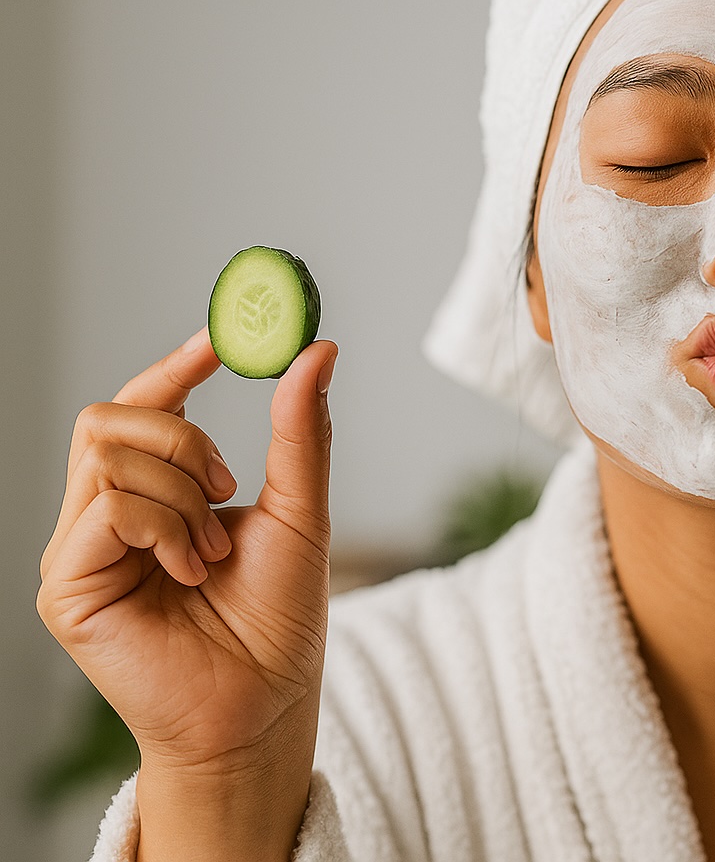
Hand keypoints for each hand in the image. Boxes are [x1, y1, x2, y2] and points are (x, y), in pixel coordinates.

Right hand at [38, 328, 336, 858]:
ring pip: (109, 453)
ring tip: (211, 553)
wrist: (266, 704)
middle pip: (111, 416)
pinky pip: (107, 506)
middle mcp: (105, 517)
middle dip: (182, 435)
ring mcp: (80, 550)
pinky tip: (189, 570)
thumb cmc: (277, 619)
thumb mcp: (299, 510)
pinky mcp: (67, 586)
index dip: (173, 365)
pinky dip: (164, 526)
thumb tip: (318, 348)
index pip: (142, 406)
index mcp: (152, 494)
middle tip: (226, 485)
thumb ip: (299, 432)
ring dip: (182, 493)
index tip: (222, 339)